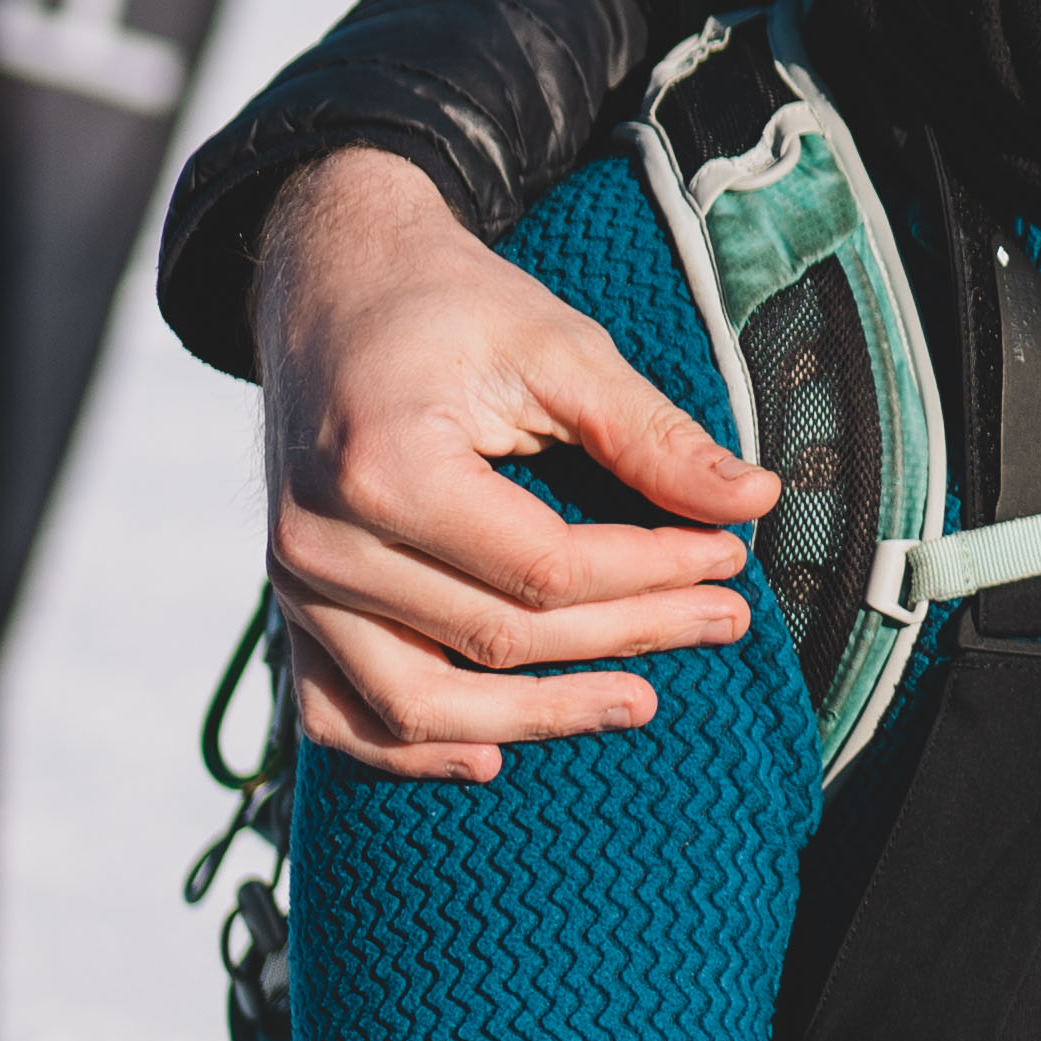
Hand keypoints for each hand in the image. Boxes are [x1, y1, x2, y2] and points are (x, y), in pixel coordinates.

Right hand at [259, 145, 780, 782]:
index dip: (652, 575)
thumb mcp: (560, 348)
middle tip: (724, 621)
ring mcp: (293, 585)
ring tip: (639, 702)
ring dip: (537, 719)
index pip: (546, 570)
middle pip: (497, 640)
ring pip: (418, 704)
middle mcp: (322, 541)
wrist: (333, 285)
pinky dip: (410, 749)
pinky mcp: (287, 606)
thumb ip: (651, 434)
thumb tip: (753, 500)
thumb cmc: (450, 308)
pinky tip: (491, 755)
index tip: (733, 557)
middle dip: (627, 639)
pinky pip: (338, 715)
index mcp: (385, 469)